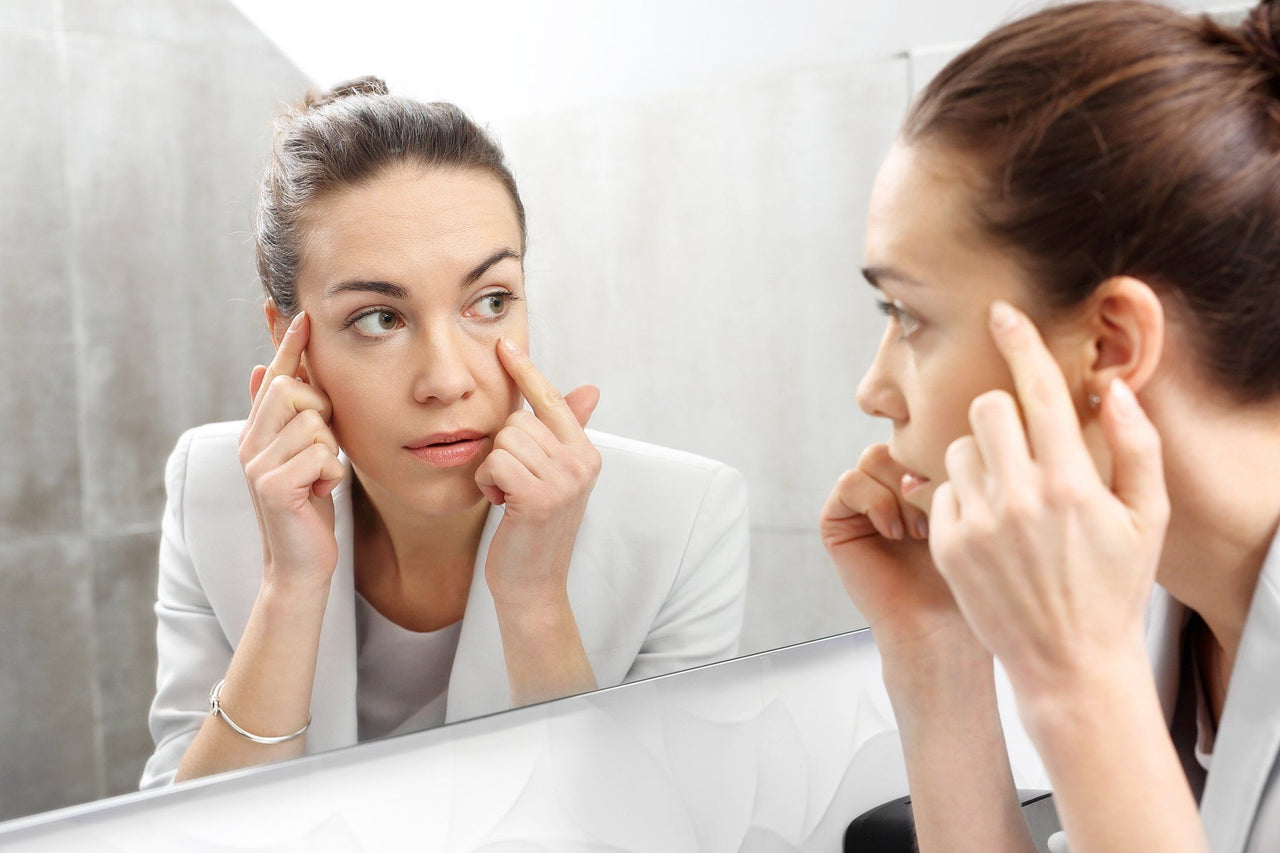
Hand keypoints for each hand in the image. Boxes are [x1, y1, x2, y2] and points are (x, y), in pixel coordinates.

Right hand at [238, 312, 343, 592]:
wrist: (301, 564)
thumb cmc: (309, 507)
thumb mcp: (303, 455)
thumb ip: (289, 417)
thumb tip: (263, 368)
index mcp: (258, 431)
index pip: (274, 376)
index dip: (288, 344)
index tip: (299, 311)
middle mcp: (250, 442)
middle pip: (292, 388)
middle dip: (322, 411)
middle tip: (323, 449)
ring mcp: (256, 464)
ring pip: (313, 422)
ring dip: (331, 451)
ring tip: (320, 478)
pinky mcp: (273, 487)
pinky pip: (320, 455)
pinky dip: (332, 474)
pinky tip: (321, 494)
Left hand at [476, 338, 600, 607]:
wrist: (532, 585)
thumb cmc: (535, 530)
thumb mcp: (554, 477)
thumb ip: (566, 432)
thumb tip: (590, 389)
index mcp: (586, 453)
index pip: (551, 400)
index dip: (526, 372)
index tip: (504, 344)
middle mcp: (581, 463)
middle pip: (518, 421)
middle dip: (503, 450)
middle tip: (514, 484)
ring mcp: (563, 480)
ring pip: (504, 441)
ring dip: (494, 470)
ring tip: (509, 496)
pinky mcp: (539, 497)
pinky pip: (495, 463)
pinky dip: (488, 485)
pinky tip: (503, 506)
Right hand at [820, 445, 974, 659]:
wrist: (938, 625)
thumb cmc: (968, 574)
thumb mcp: (977, 507)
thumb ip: (963, 463)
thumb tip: (963, 418)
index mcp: (923, 477)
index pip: (926, 435)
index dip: (944, 453)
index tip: (966, 492)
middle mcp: (891, 486)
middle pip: (899, 441)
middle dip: (922, 472)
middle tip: (942, 512)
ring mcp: (862, 502)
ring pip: (874, 457)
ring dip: (900, 489)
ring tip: (919, 529)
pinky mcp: (836, 520)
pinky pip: (850, 482)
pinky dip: (874, 501)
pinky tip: (894, 532)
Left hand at [929, 300, 1168, 693]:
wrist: (1069, 662)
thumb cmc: (1112, 588)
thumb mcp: (1146, 517)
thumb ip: (1136, 446)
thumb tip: (1113, 388)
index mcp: (1071, 484)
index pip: (1040, 392)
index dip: (1021, 343)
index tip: (1002, 313)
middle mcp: (1019, 499)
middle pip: (986, 409)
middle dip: (1002, 412)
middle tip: (1021, 442)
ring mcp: (978, 523)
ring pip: (959, 447)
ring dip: (981, 457)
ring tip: (1009, 496)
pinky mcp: (948, 546)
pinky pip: (943, 489)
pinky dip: (962, 496)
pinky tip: (990, 528)